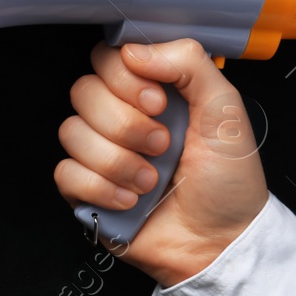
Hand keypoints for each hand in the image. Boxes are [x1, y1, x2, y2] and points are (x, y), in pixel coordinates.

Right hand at [53, 39, 269, 287]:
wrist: (222, 245)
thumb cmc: (229, 184)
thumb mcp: (226, 112)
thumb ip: (189, 64)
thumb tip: (135, 50)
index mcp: (151, 92)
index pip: (107, 58)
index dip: (124, 77)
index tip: (158, 102)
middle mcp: (121, 118)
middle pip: (83, 92)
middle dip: (126, 124)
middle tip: (162, 144)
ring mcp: (100, 153)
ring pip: (72, 133)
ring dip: (118, 161)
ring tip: (151, 180)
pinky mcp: (85, 189)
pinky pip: (66, 173)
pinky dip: (102, 188)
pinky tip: (130, 199)